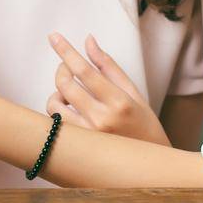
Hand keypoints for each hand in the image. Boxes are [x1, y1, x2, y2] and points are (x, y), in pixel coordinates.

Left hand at [45, 33, 168, 145]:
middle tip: (68, 66)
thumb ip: (108, 66)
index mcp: (119, 101)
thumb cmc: (143, 124)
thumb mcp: (132, 91)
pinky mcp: (80, 147)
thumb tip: (88, 40)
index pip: (85, 70)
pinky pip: (56, 123)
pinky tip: (69, 108)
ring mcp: (88, 136)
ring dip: (57, 92)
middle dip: (61, 68)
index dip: (66, 51)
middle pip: (66, 84)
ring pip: (54, 105)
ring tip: (69, 92)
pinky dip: (58, 110)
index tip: (54, 36)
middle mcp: (102, 119)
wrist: (148, 165)